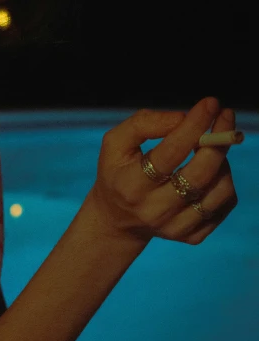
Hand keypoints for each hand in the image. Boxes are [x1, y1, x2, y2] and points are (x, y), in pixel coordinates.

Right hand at [86, 97, 237, 246]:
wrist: (117, 219)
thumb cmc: (118, 170)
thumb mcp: (116, 142)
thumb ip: (144, 123)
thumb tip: (183, 118)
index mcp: (131, 185)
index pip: (169, 153)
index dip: (193, 126)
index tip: (210, 104)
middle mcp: (153, 210)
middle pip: (199, 175)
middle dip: (218, 141)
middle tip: (225, 117)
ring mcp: (175, 227)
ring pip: (219, 191)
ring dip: (222, 161)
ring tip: (210, 148)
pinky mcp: (191, 237)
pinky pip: (224, 205)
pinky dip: (224, 182)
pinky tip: (210, 171)